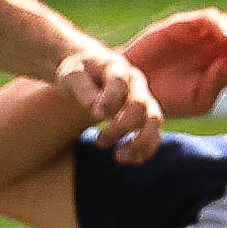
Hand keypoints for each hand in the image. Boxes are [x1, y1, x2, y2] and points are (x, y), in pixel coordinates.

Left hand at [44, 36, 165, 157]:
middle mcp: (135, 83)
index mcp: (116, 67)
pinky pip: (154, 132)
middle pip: (139, 105)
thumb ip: (81, 85)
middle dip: (121, 127)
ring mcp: (144, 98)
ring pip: (153, 120)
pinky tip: (131, 160)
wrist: (90, 71)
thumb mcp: (71, 74)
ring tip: (119, 157)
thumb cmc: (79, 71)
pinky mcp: (146, 115)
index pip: (119, 82)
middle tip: (98, 142)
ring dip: (140, 142)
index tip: (95, 115)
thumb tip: (92, 105)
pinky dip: (147, 148)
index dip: (110, 99)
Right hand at [119, 4, 226, 117]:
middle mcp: (219, 49)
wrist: (134, 91)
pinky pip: (210, 17)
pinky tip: (225, 36)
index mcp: (226, 68)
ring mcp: (203, 35)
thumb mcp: (199, 101)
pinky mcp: (184, 25)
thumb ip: (218, 83)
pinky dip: (222, 23)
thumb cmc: (167, 99)